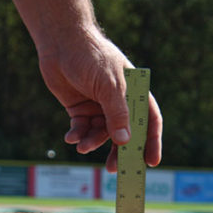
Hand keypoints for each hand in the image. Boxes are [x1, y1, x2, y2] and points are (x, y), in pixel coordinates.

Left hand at [38, 29, 162, 171]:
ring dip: (93, 142)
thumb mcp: (109, 85)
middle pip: (124, 134)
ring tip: (83, 146)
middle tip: (115, 170)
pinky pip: (82, 129)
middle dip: (119, 152)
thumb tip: (125, 142)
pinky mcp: (80, 109)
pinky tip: (71, 138)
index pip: (149, 121)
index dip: (152, 142)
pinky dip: (78, 136)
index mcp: (135, 92)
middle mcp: (118, 102)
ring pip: (100, 134)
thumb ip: (117, 114)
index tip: (152, 163)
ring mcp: (99, 107)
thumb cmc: (91, 57)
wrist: (61, 42)